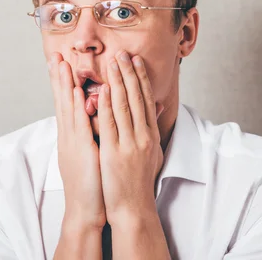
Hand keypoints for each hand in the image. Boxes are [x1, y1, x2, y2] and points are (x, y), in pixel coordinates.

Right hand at [48, 52, 106, 230]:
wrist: (86, 210)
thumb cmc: (92, 182)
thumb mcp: (92, 153)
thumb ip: (94, 135)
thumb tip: (97, 120)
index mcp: (72, 136)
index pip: (66, 104)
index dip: (62, 83)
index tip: (60, 64)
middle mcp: (69, 135)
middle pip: (61, 101)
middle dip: (58, 77)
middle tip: (54, 55)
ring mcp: (72, 141)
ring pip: (67, 107)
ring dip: (63, 84)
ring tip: (60, 63)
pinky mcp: (80, 149)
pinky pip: (77, 123)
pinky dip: (75, 106)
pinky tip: (74, 90)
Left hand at [97, 51, 164, 225]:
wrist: (134, 209)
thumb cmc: (139, 182)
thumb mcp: (152, 152)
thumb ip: (151, 129)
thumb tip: (158, 108)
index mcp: (150, 135)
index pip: (146, 100)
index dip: (141, 78)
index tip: (136, 60)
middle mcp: (143, 136)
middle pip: (136, 98)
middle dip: (130, 73)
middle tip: (123, 52)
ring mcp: (129, 143)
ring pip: (124, 106)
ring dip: (118, 81)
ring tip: (113, 62)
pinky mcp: (114, 152)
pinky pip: (110, 124)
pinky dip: (107, 104)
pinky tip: (104, 88)